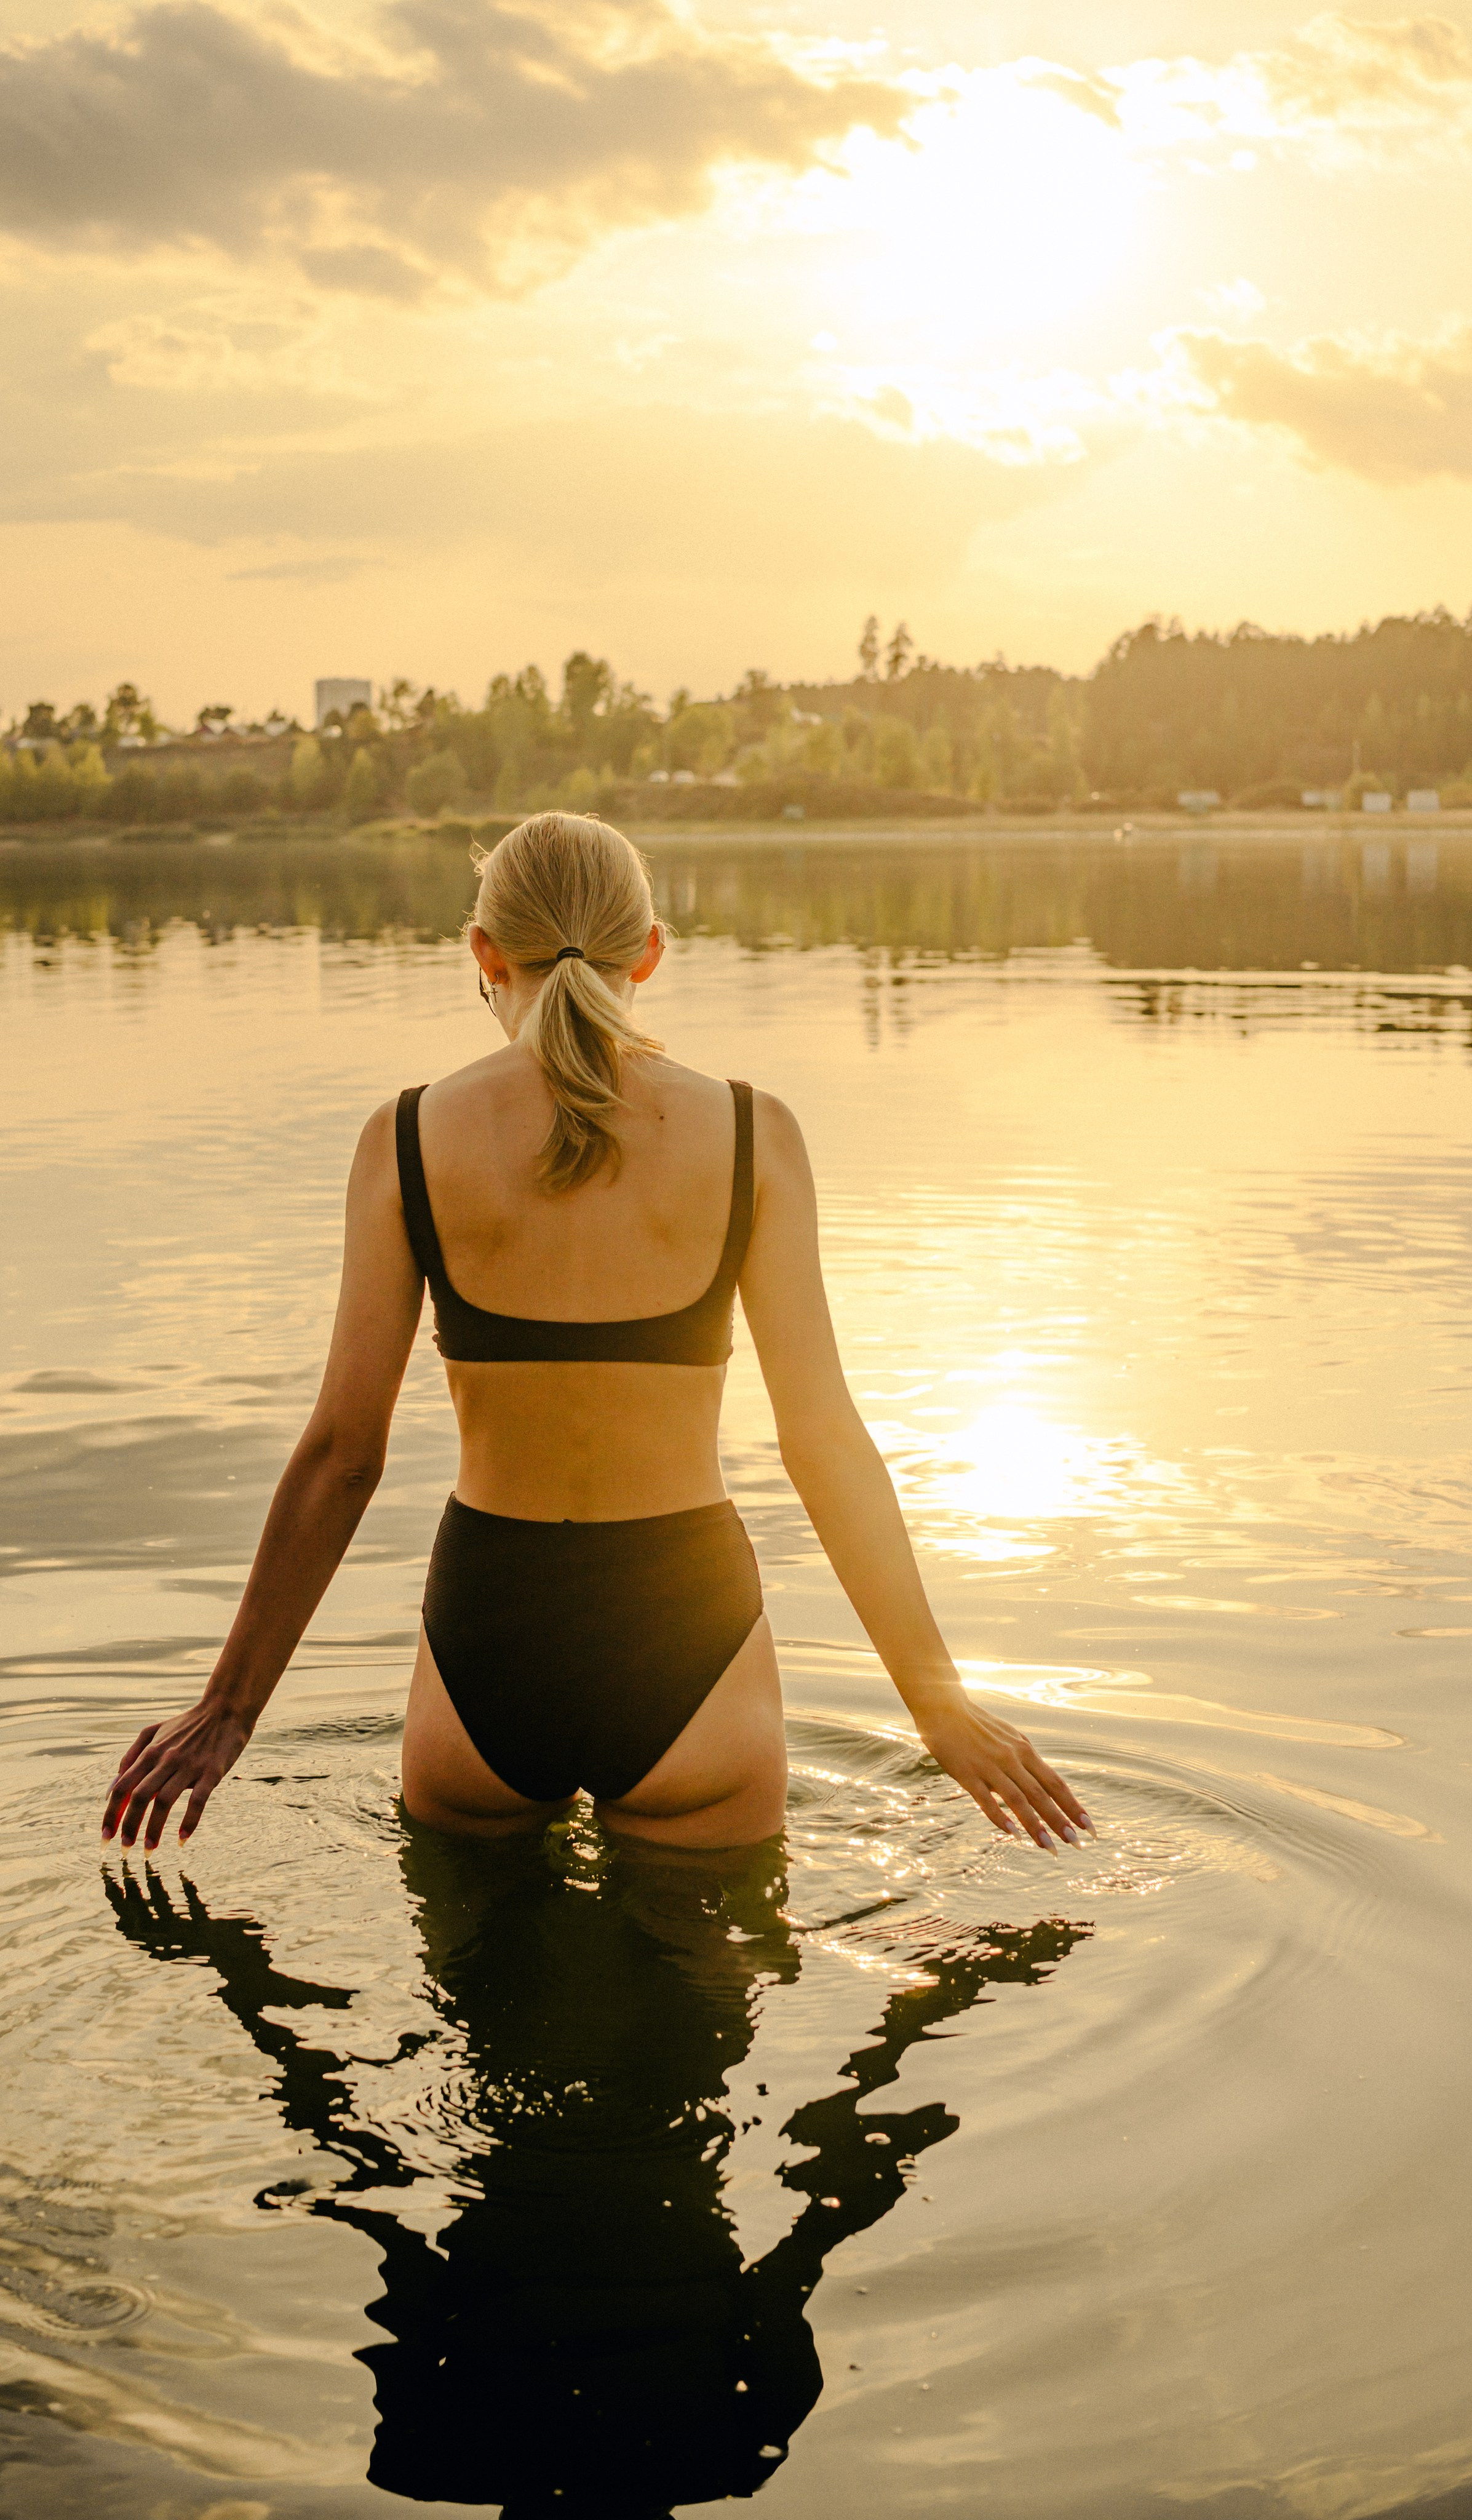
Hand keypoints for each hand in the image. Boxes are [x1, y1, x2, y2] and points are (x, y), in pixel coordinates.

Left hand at [101, 1701, 251, 1850]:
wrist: (226, 1709)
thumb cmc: (188, 1725)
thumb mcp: (154, 1732)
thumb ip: (130, 1756)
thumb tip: (111, 1789)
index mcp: (150, 1751)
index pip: (122, 1786)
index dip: (111, 1814)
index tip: (106, 1837)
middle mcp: (166, 1759)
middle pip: (138, 1797)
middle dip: (128, 1826)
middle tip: (124, 1849)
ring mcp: (189, 1766)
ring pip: (164, 1802)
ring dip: (153, 1830)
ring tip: (149, 1850)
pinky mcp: (212, 1772)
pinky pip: (197, 1800)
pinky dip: (189, 1822)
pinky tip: (182, 1839)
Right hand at [917, 1696, 1092, 1849]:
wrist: (944, 1708)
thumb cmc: (977, 1725)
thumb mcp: (1008, 1738)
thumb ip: (1023, 1761)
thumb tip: (1039, 1783)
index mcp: (1024, 1751)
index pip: (1056, 1783)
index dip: (1074, 1806)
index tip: (1089, 1826)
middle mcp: (1012, 1759)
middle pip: (1042, 1794)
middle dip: (1061, 1821)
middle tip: (1076, 1844)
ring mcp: (990, 1766)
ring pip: (1018, 1800)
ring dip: (1035, 1825)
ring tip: (1049, 1847)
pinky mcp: (968, 1774)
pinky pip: (986, 1799)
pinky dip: (1000, 1817)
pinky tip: (1012, 1834)